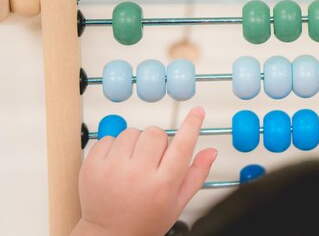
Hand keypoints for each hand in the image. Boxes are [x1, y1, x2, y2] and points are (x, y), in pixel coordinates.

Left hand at [71, 107, 216, 235]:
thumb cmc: (145, 220)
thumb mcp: (178, 202)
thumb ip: (196, 175)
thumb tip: (211, 151)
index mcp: (163, 184)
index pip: (183, 145)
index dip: (192, 125)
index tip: (197, 112)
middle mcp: (138, 175)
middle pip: (155, 133)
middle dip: (158, 142)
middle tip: (154, 160)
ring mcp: (113, 169)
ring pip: (132, 132)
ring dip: (136, 143)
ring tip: (133, 164)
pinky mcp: (92, 166)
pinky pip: (109, 138)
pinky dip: (115, 146)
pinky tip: (118, 165)